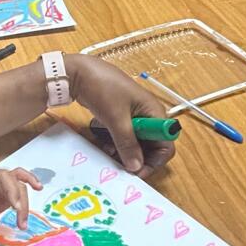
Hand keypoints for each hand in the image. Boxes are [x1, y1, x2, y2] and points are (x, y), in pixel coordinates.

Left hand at [0, 164, 42, 229]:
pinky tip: (38, 188)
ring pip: (18, 185)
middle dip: (20, 200)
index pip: (2, 176)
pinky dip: (26, 192)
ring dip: (24, 202)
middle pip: (13, 180)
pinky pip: (17, 190)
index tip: (16, 207)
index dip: (12, 190)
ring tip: (22, 224)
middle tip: (21, 222)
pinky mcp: (0, 193)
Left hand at [65, 54, 174, 176]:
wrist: (79, 73)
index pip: (165, 144)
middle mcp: (148, 116)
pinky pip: (123, 136)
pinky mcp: (120, 117)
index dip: (154, 161)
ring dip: (124, 151)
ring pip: (135, 143)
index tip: (137, 172)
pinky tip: (105, 144)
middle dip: (136, 157)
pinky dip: (116, 143)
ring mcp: (134, 116)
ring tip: (109, 152)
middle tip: (120, 165)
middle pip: (151, 146)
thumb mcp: (116, 119)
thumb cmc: (103, 89)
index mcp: (155, 113)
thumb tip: (136, 166)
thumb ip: (127, 144)